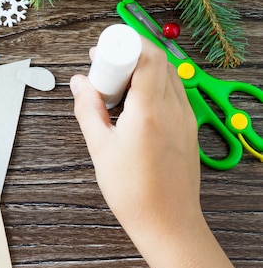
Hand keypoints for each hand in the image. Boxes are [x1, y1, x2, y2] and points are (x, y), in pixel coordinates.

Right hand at [71, 38, 199, 236]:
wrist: (168, 223)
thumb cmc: (135, 192)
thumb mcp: (100, 148)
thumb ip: (88, 109)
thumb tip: (79, 83)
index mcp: (150, 111)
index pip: (148, 57)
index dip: (125, 44)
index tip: (102, 51)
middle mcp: (174, 109)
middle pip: (158, 61)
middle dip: (129, 54)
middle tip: (104, 67)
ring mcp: (186, 117)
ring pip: (168, 75)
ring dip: (142, 69)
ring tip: (116, 87)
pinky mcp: (188, 127)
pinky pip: (173, 92)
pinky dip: (153, 86)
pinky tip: (133, 104)